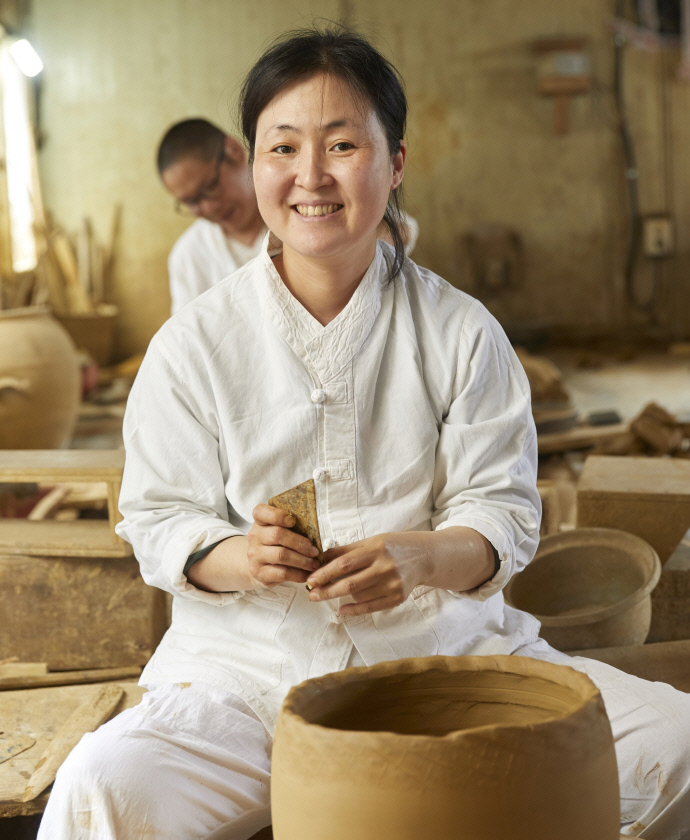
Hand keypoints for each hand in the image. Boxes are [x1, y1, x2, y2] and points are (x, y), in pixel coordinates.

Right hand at [247, 504, 320, 586]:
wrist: (260, 566)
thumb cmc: (277, 544)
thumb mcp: (280, 530)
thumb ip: (293, 526)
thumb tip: (319, 533)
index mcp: (259, 521)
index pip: (261, 512)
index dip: (277, 515)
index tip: (293, 521)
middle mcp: (254, 536)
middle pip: (278, 534)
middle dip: (300, 543)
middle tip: (315, 550)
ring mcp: (255, 556)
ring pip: (282, 555)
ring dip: (303, 560)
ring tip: (315, 563)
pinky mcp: (259, 573)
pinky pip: (282, 573)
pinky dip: (299, 574)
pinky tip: (307, 574)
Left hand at [305, 532, 428, 615]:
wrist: (423, 556)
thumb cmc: (392, 546)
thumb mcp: (371, 542)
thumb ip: (346, 550)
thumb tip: (321, 557)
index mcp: (376, 549)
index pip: (344, 563)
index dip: (325, 573)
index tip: (310, 580)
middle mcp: (385, 566)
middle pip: (350, 583)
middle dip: (327, 590)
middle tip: (311, 595)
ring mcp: (393, 584)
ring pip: (359, 595)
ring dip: (340, 597)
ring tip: (327, 595)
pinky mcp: (398, 597)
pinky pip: (372, 607)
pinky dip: (355, 609)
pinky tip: (342, 609)